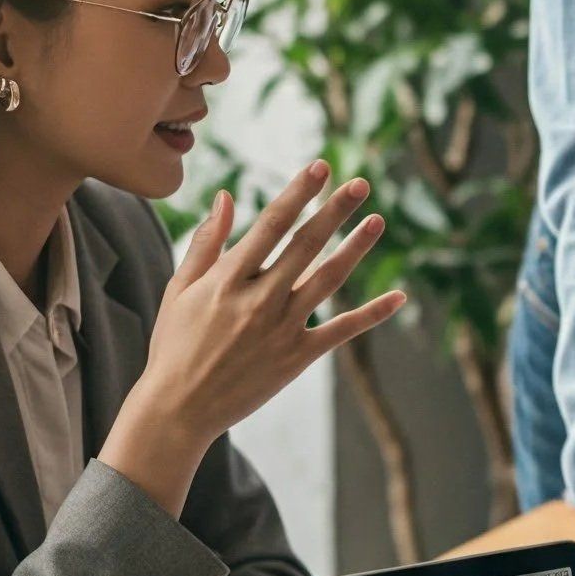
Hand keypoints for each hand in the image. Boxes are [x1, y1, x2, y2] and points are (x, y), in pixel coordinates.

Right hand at [103, 161, 405, 512]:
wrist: (178, 408)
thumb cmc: (175, 344)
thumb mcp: (180, 288)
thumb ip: (207, 242)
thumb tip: (227, 196)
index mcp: (227, 279)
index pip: (271, 224)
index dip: (298, 193)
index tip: (320, 167)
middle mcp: (259, 299)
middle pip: (305, 245)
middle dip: (335, 211)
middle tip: (361, 183)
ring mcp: (281, 328)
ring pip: (327, 280)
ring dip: (356, 249)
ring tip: (379, 221)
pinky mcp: (298, 356)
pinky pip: (341, 330)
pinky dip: (372, 314)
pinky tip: (399, 296)